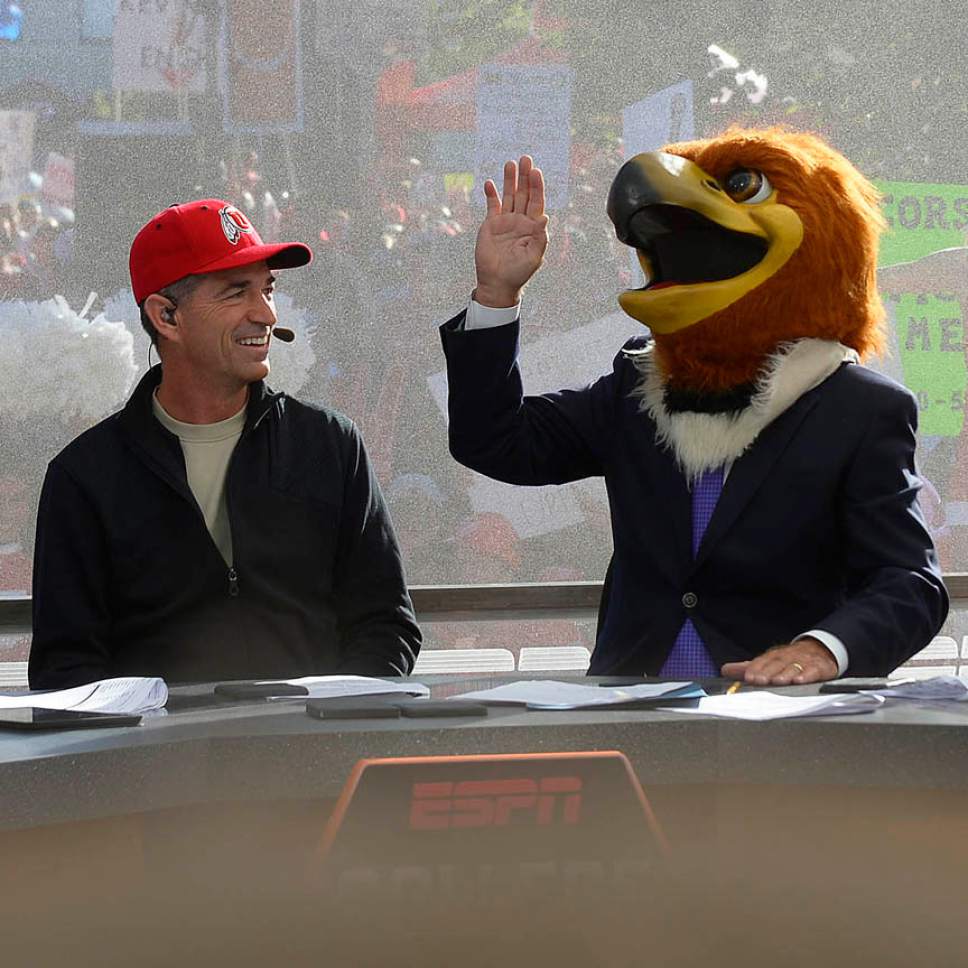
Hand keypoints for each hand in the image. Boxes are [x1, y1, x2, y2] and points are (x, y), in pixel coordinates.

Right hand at [474, 155, 549, 307]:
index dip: (537, 186)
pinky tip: (490, 183)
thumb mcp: (534, 257)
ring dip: (509, 180)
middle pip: (524, 194)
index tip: (536, 172)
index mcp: (533, 226)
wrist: (497, 282)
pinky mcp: (491, 224)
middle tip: (525, 158)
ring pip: (509, 195)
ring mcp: (505, 221)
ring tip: (510, 163)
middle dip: (525, 176)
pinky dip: (491, 194)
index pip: (537, 201)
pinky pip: (492, 205)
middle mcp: (520, 220)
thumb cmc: (518, 273)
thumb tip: (544, 217)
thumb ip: (540, 238)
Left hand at [721, 637, 838, 685]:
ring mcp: (804, 661)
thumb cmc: (789, 659)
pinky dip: (807, 675)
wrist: (819, 650)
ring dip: (785, 674)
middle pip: (776, 664)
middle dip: (767, 672)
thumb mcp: (768, 662)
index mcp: (773, 657)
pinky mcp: (819, 667)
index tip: (748, 677)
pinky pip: (813, 670)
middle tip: (760, 680)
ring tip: (778, 681)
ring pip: (793, 667)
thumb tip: (725, 670)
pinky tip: (801, 680)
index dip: (755, 669)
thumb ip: (747, 667)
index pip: (762, 662)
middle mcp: (787, 657)